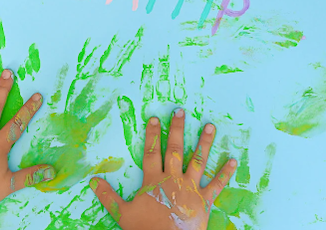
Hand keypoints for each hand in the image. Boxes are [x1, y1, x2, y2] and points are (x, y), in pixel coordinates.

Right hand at [90, 109, 237, 229]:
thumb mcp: (123, 214)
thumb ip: (108, 196)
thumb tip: (92, 181)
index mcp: (154, 181)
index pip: (151, 152)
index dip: (152, 135)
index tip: (154, 118)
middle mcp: (174, 179)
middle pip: (174, 150)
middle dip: (177, 130)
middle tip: (180, 111)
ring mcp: (191, 188)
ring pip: (198, 161)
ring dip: (204, 143)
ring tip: (210, 126)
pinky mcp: (205, 201)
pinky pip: (217, 185)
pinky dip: (225, 173)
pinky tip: (233, 160)